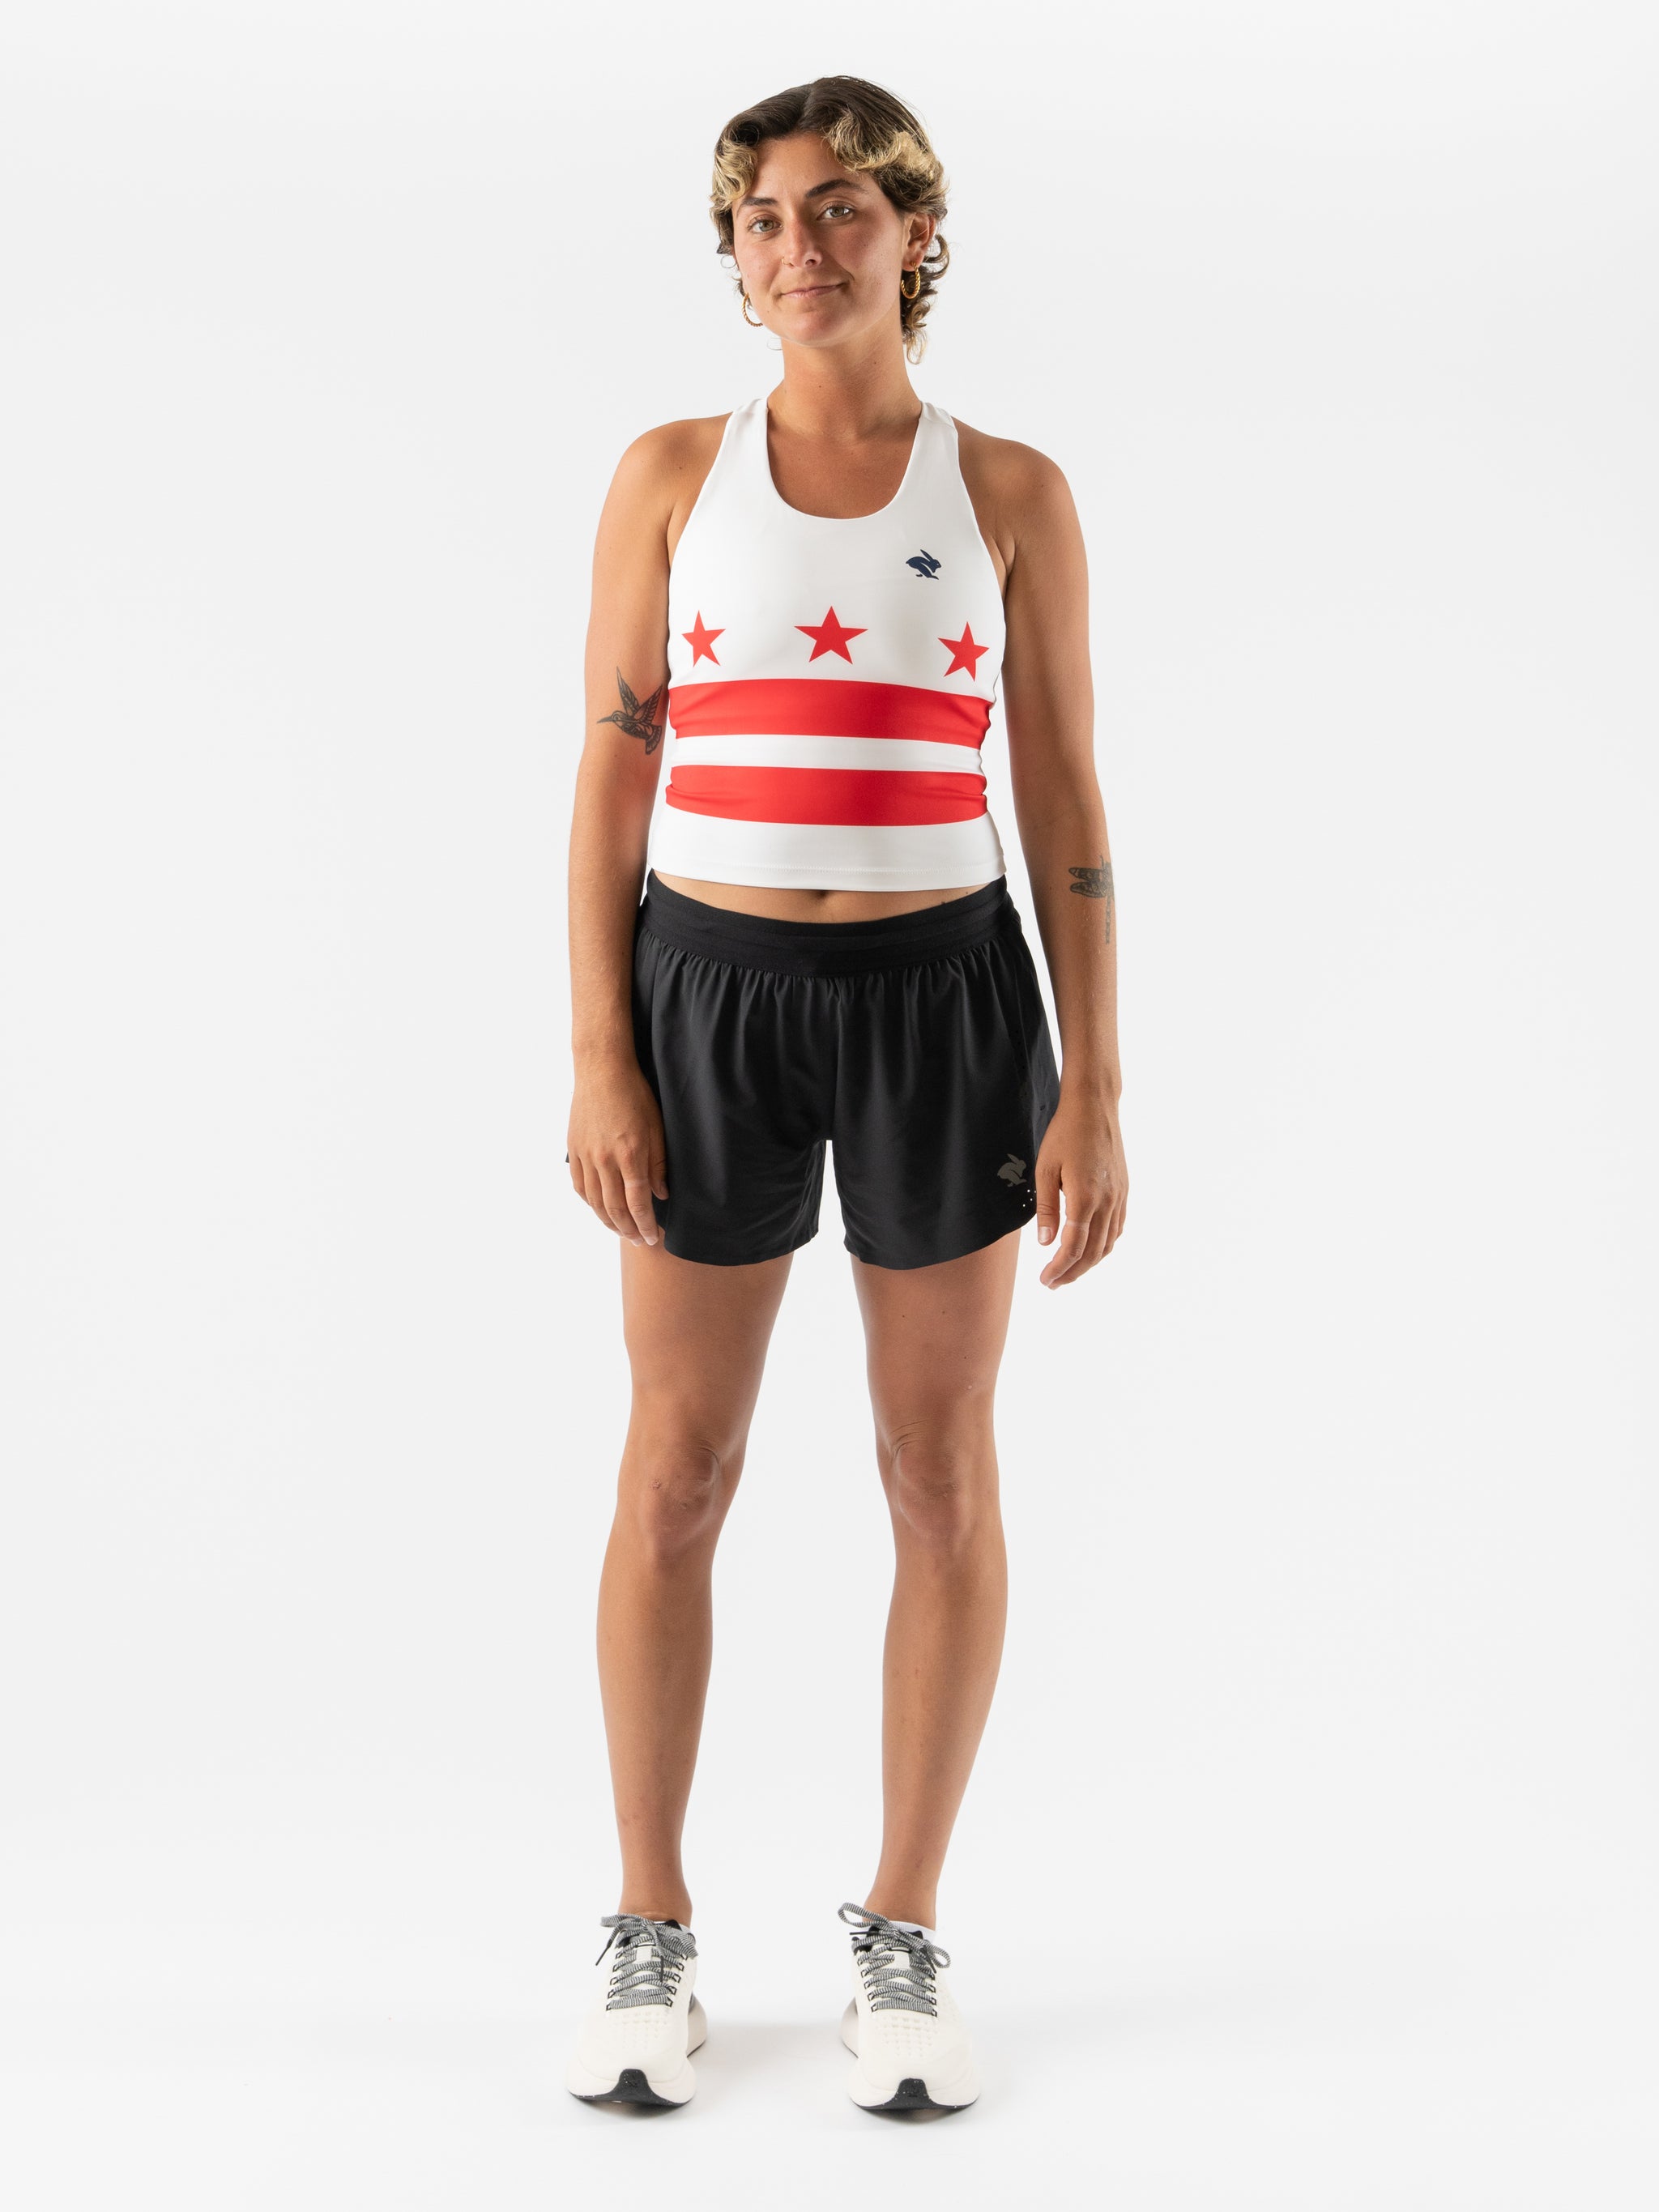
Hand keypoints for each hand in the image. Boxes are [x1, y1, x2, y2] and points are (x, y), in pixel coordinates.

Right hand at [566, 1057, 668, 1246]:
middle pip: (614, 1208)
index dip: (645, 1225)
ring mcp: (585, 1156)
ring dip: (608, 1222)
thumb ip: (659, 1164)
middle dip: (628, 1230)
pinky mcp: (573, 1150)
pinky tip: (599, 1209)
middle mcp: (605, 1160)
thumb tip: (661, 1194)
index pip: (638, 1203)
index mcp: (630, 1154)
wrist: (601, 1070)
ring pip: (595, 1201)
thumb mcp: (657, 1127)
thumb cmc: (635, 1095)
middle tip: (639, 1241)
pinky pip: (580, 1186)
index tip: (652, 1238)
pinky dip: (590, 1203)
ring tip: (621, 1231)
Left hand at [1033, 1091, 1126, 1287]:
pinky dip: (1104, 1245)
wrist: (1095, 1108)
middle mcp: (1107, 1202)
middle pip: (1093, 1252)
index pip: (1073, 1247)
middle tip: (1053, 1284)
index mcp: (1085, 1197)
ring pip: (1108, 1244)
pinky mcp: (1124, 1191)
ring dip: (1089, 1263)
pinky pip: (1117, 1228)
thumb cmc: (1065, 1134)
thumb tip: (1045, 1243)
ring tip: (1069, 1272)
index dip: (1058, 1268)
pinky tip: (1090, 1249)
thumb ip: (1046, 1208)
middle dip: (1072, 1273)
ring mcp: (1119, 1197)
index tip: (1045, 1280)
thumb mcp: (1045, 1169)